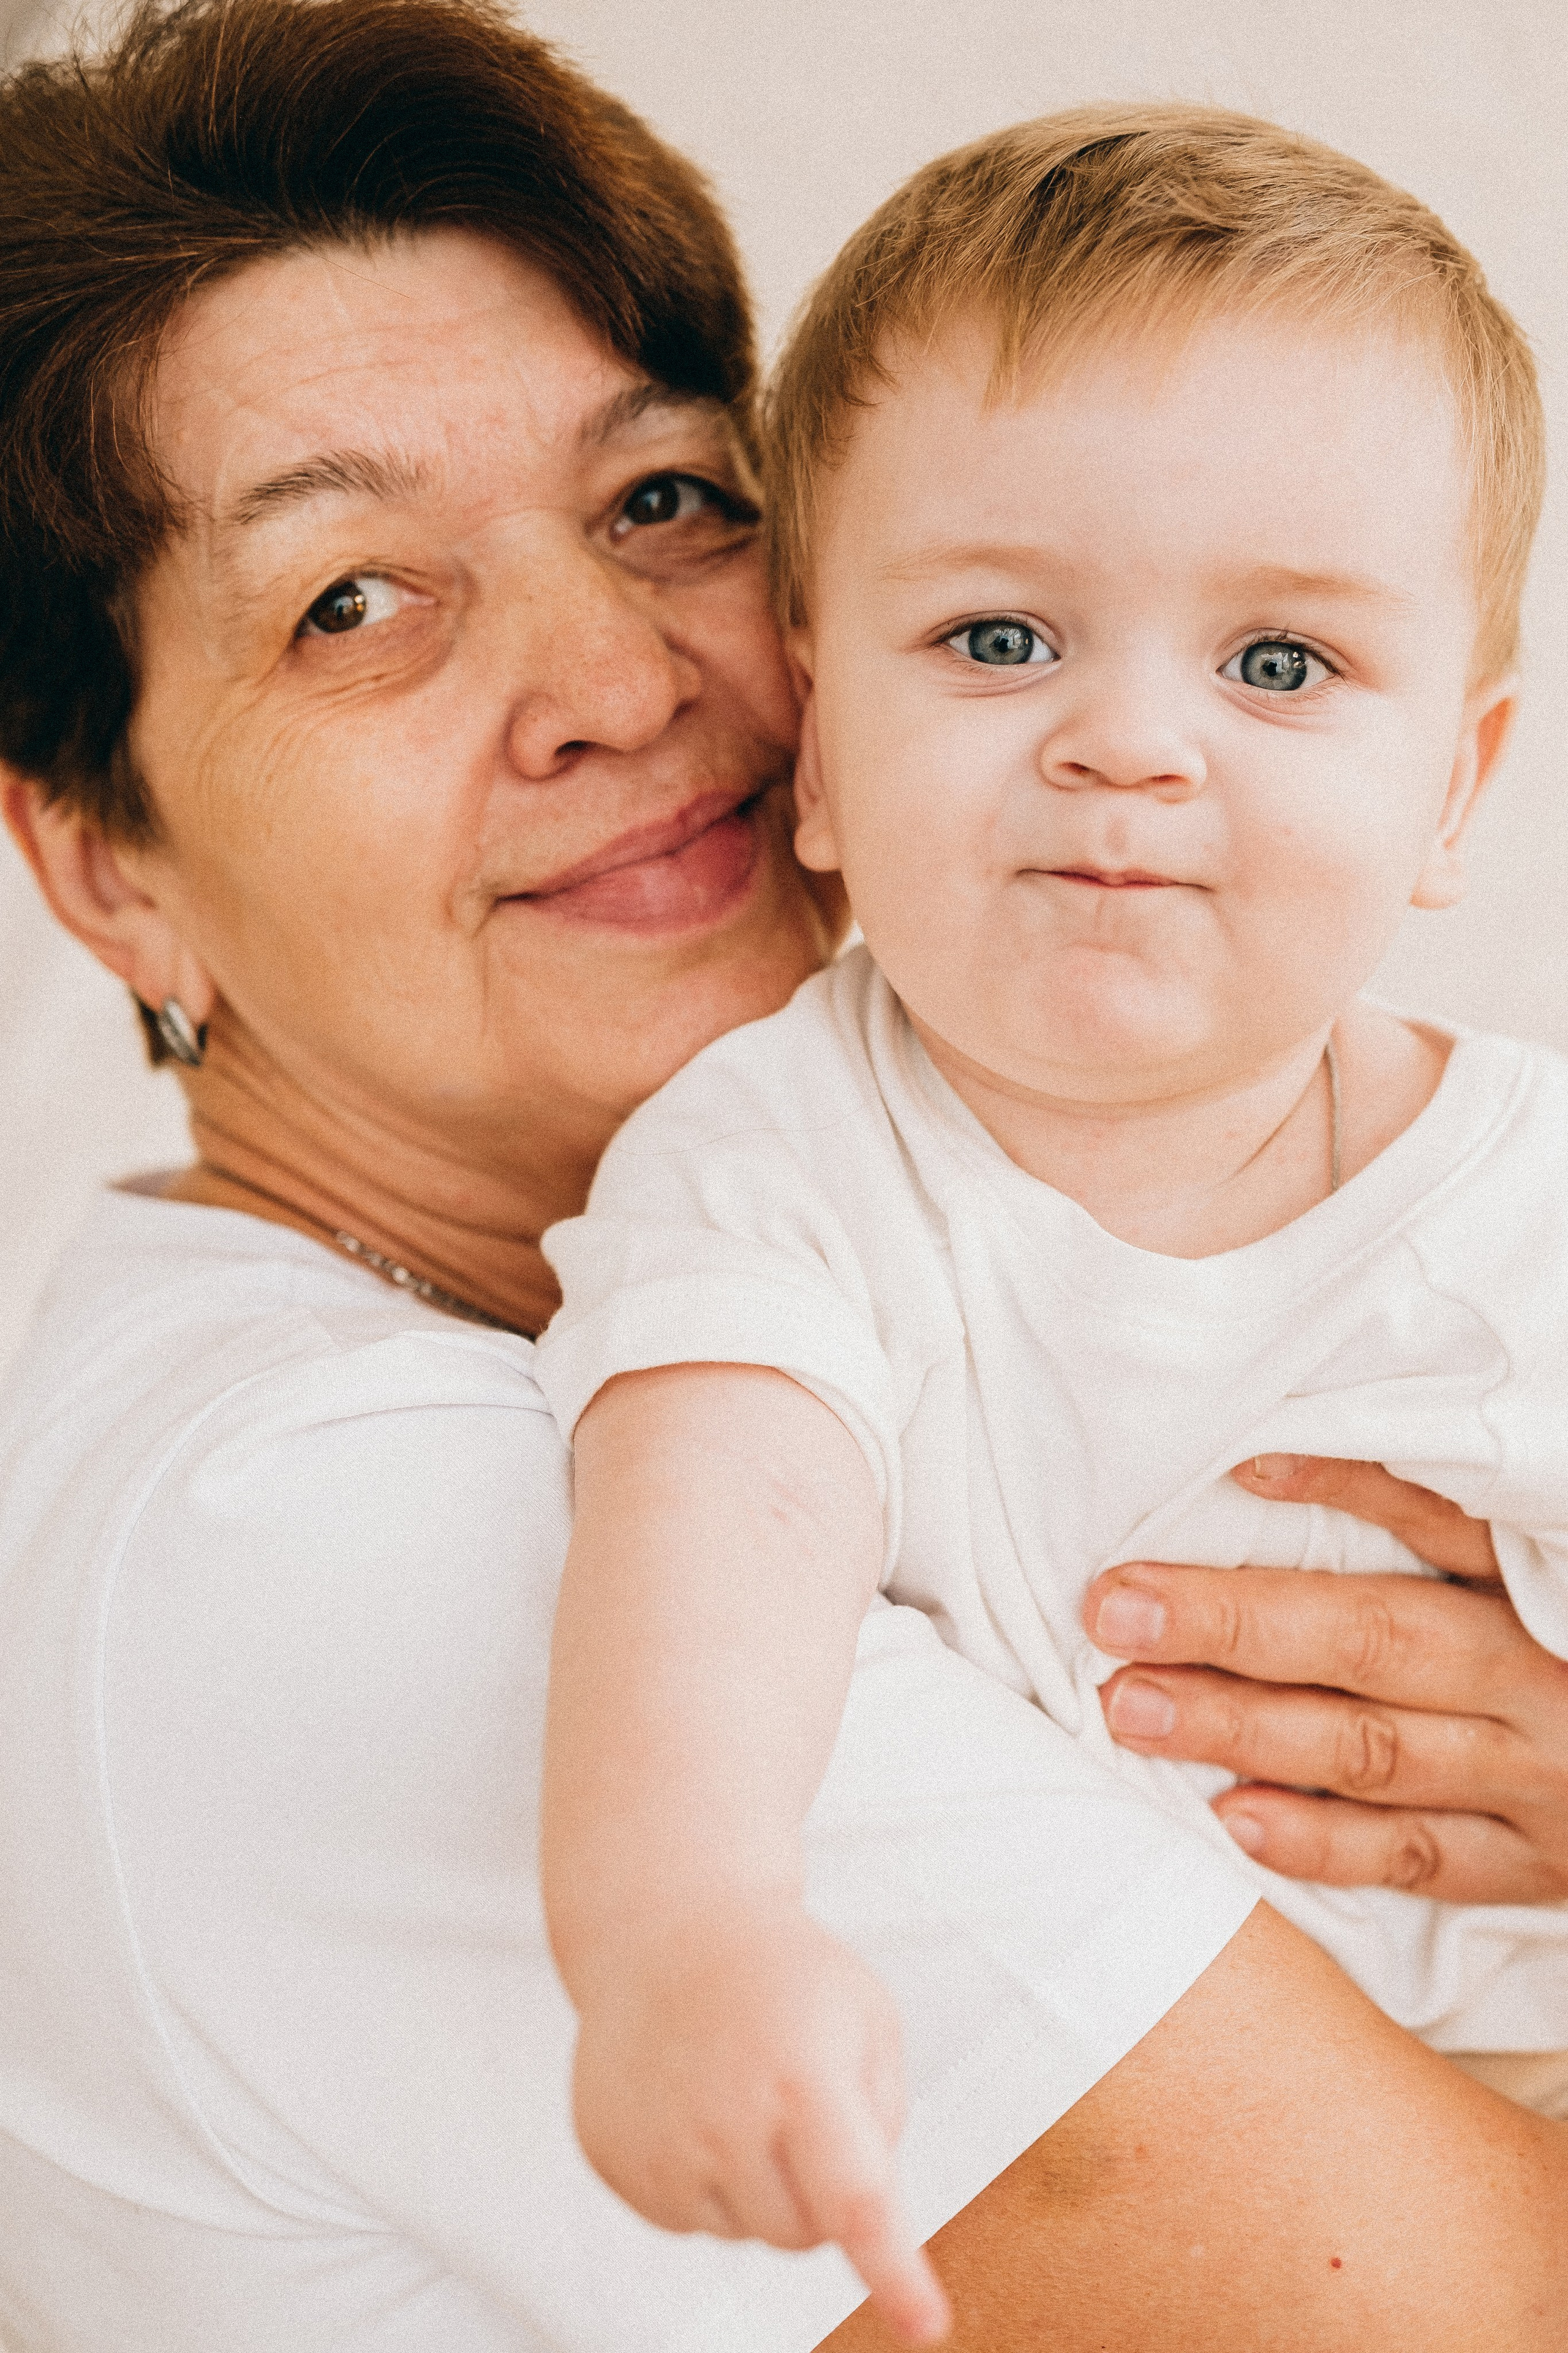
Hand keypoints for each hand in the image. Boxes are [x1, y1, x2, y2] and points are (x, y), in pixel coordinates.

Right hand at [571, 1898, 950, 2346]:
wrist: (664, 1929)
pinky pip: (685, 2218)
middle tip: (800, 2108)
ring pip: (744, 2232)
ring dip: (758, 2184)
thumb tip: (864, 2219)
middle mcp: (724, 2117)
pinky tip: (693, 2102)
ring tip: (740, 2090)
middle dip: (818, 2193)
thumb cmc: (784, 1975)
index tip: (926, 2326)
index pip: (854, 2196)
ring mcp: (659, 2144)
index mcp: (803, 2075)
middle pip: (803, 2235)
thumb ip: (884, 2116)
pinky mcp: (614, 2159)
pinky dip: (703, 2178)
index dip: (893, 2272)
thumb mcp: (865, 2015)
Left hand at [1084, 1455, 1567, 1902]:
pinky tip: (1233, 1820)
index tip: (1232, 1471)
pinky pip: (1419, 1859)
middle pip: (1374, 1641)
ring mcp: (1538, 1781)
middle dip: (1234, 1627)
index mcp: (1539, 1591)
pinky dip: (1324, 1844)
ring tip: (1132, 1709)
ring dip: (1244, 1731)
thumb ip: (1444, 1528)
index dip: (1339, 1488)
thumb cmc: (1567, 1661)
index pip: (1437, 1523)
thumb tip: (1270, 1470)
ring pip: (1375, 1754)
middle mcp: (1537, 1680)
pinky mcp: (1535, 1867)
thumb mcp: (1525, 1583)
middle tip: (1114, 1611)